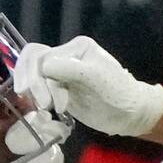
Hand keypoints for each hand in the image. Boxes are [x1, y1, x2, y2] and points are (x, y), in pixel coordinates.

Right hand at [14, 36, 162, 136]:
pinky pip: (38, 89)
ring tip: (45, 109)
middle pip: (33, 62)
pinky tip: (44, 112)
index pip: (43, 56)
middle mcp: (66, 57)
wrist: (130, 114)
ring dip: (33, 92)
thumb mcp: (96, 77)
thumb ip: (70, 68)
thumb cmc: (119, 93)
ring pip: (32, 75)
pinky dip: (36, 99)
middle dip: (33, 84)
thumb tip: (44, 67)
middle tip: (43, 105)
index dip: (41, 80)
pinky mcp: (59, 90)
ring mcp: (61, 74)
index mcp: (76, 48)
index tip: (52, 103)